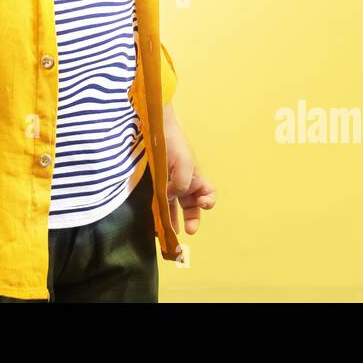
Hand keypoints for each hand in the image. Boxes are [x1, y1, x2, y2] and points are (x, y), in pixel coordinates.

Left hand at [164, 113, 215, 234]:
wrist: (154, 129)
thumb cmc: (174, 144)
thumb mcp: (185, 165)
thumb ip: (182, 185)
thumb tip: (170, 198)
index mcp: (196, 177)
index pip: (208, 194)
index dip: (208, 201)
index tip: (202, 203)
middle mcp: (184, 183)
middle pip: (191, 206)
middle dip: (192, 219)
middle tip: (188, 230)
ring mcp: (169, 184)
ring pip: (174, 207)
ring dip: (173, 220)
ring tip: (168, 232)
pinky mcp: (155, 183)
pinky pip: (159, 201)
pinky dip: (159, 211)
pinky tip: (155, 220)